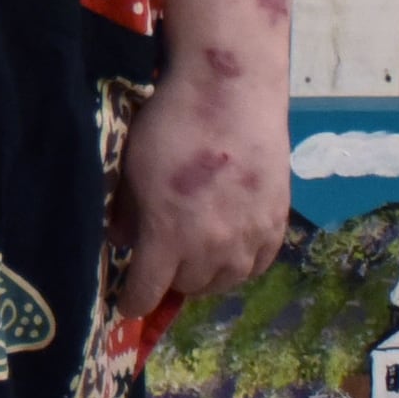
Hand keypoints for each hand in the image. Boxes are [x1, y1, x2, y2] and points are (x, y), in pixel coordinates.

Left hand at [113, 65, 289, 322]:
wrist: (231, 93)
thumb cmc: (172, 125)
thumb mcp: (132, 167)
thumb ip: (126, 210)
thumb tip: (121, 239)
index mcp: (169, 237)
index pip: (148, 291)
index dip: (134, 302)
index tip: (128, 305)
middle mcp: (212, 248)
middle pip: (188, 287)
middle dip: (170, 280)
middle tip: (161, 262)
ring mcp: (249, 237)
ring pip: (225, 281)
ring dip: (206, 276)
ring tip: (194, 258)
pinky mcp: (277, 223)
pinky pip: (257, 265)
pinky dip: (239, 265)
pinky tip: (229, 252)